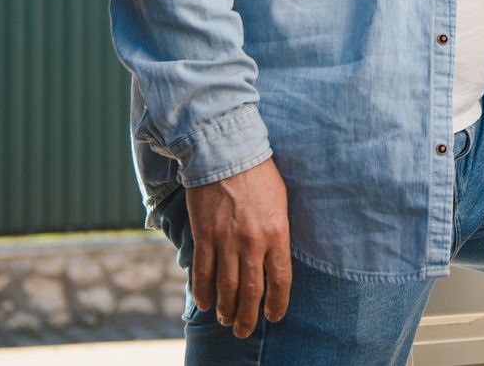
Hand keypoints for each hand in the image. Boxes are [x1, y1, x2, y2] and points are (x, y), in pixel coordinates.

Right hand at [185, 157, 291, 336]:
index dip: (278, 303)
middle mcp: (252, 242)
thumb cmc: (259, 173)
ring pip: (227, 287)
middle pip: (252, 291)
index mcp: (277, 233)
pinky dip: (203, 291)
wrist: (226, 152)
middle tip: (245, 331)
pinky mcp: (204, 236)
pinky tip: (205, 304)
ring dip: (227, 309)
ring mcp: (226, 241)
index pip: (281, 279)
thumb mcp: (281, 201)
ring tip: (228, 321)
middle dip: (249, 316)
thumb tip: (276, 258)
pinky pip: (202, 272)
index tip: (275, 316)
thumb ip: (278, 232)